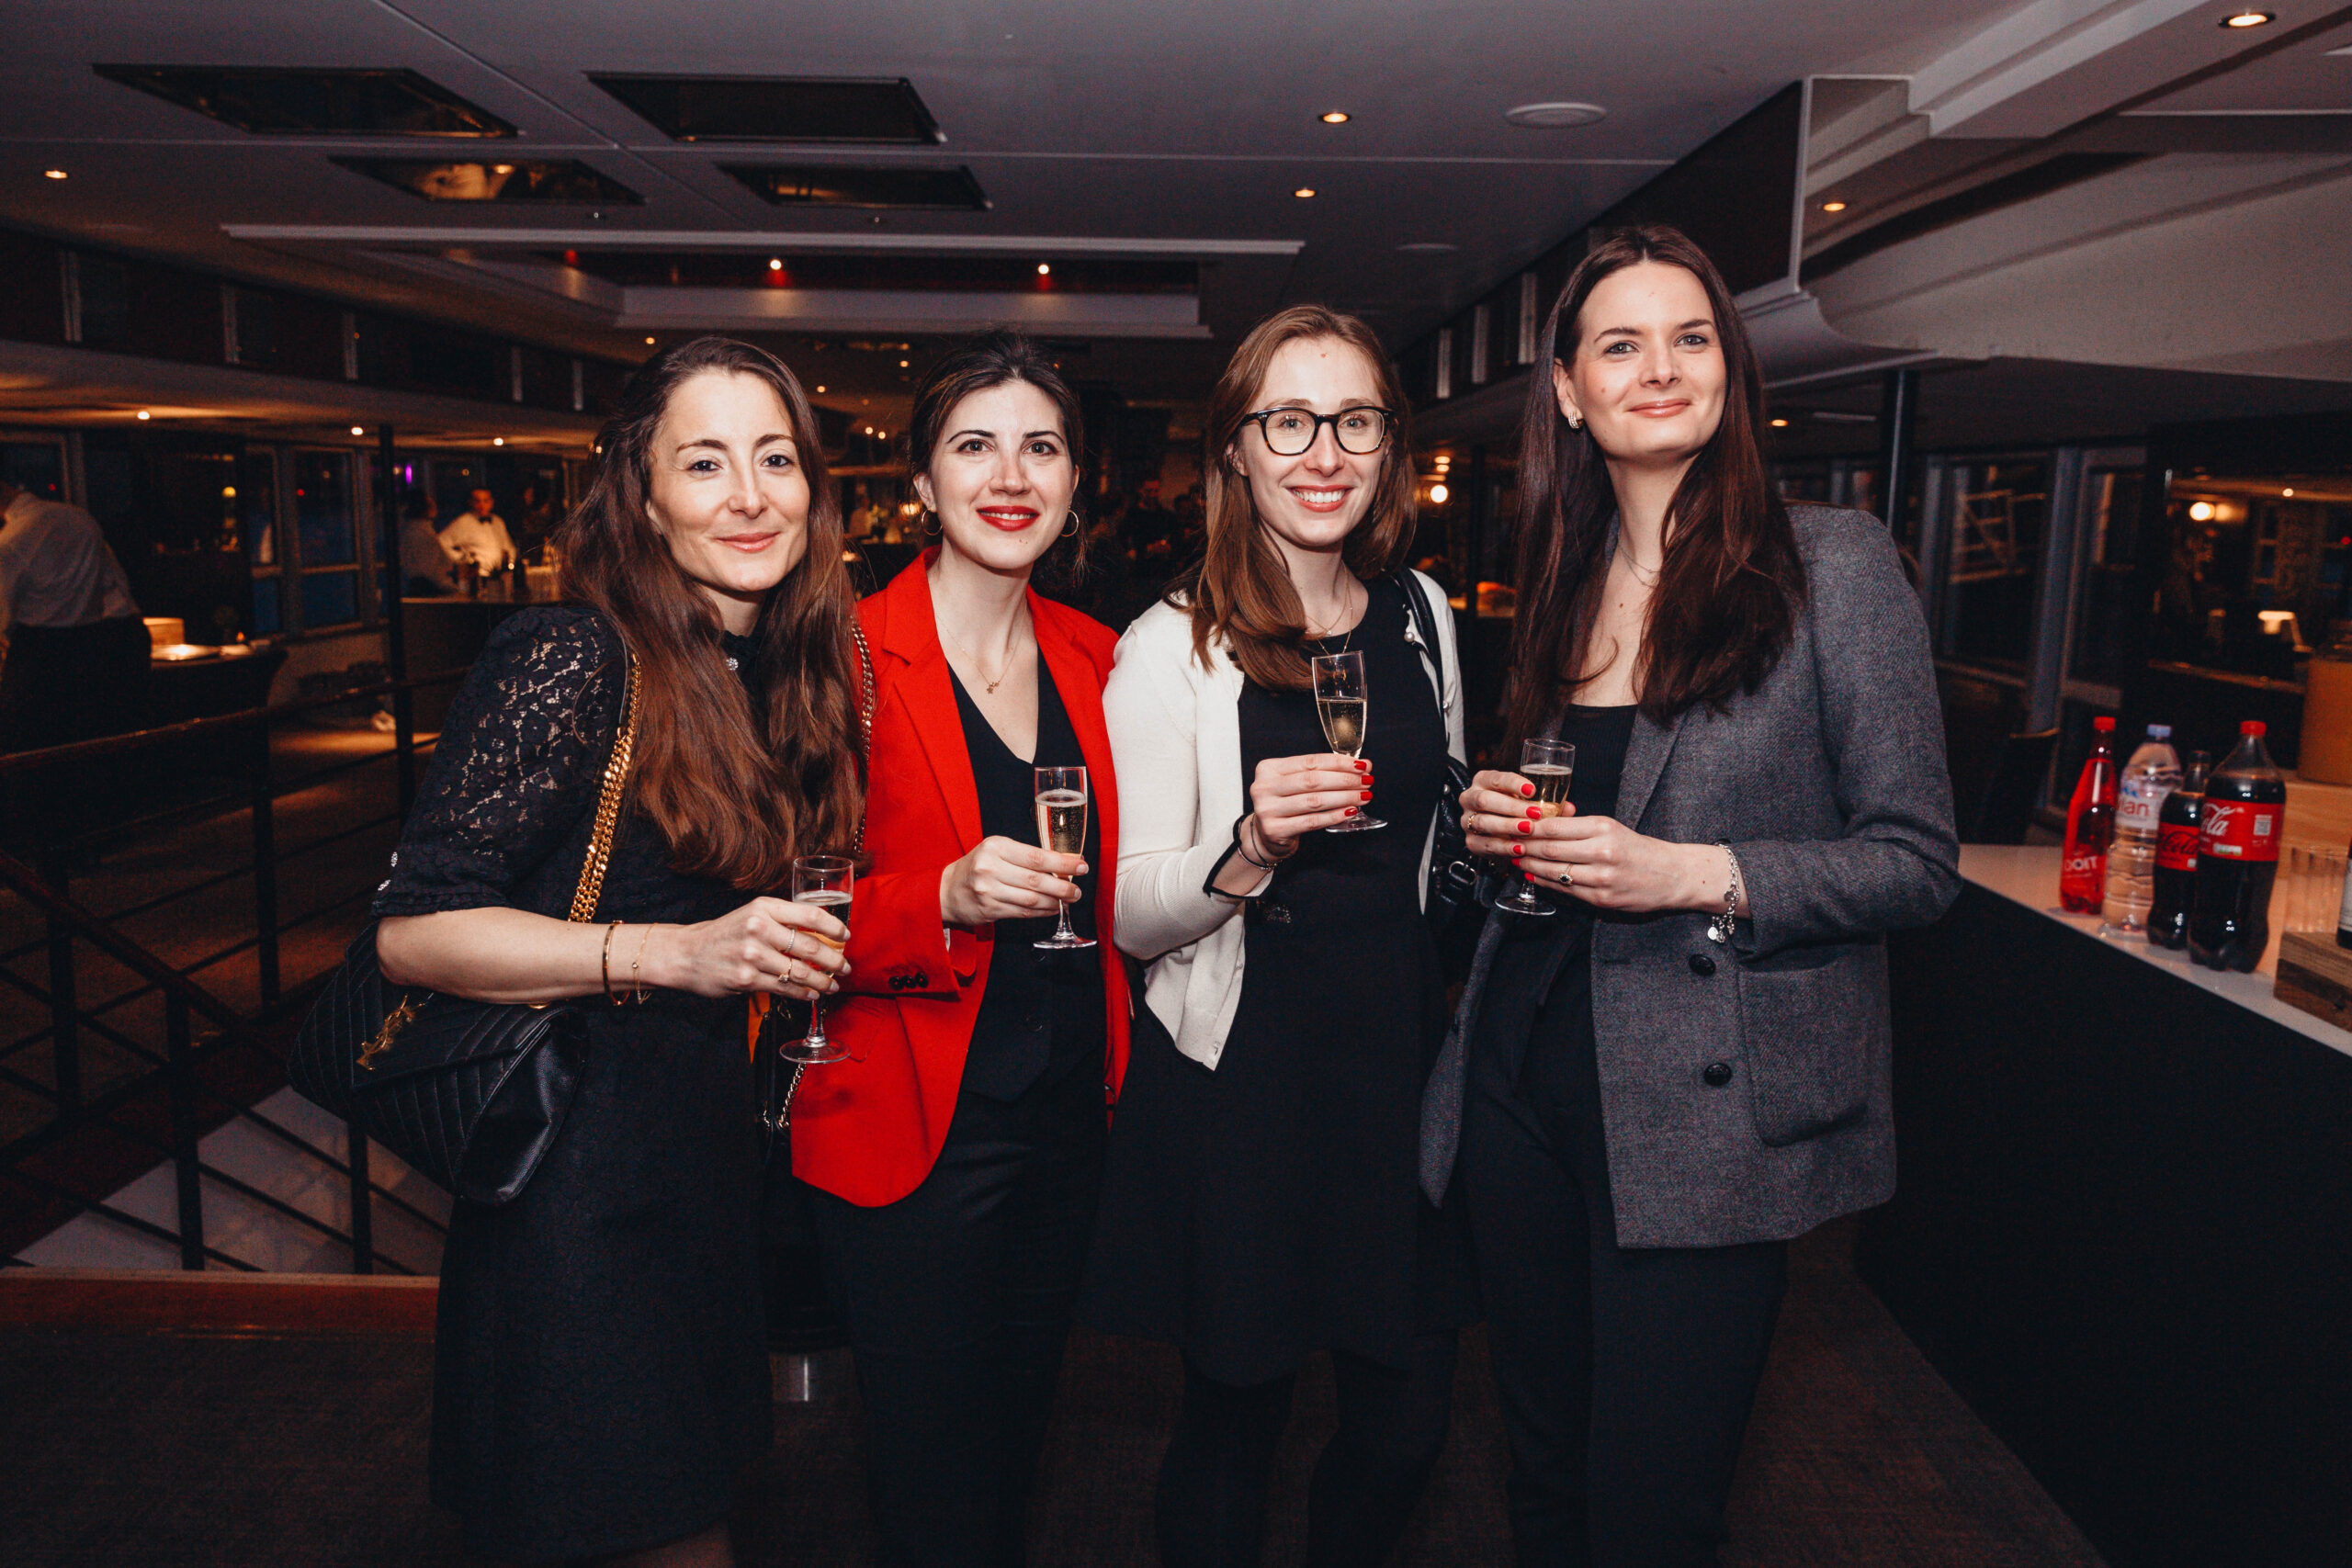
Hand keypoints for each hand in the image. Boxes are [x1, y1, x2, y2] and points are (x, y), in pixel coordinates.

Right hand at [650, 897, 849, 1001]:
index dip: (834, 927)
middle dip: (834, 960)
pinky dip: (803, 993)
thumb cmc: (725, 934)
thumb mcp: (752, 915)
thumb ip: (782, 921)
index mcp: (764, 907)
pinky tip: (812, 994)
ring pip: (800, 971)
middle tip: (845, 968)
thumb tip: (821, 935)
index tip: (846, 937)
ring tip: (833, 985)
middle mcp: (759, 928)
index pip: (810, 914)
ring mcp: (752, 955)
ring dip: (823, 981)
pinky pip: (784, 987)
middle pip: (810, 946)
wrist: (687, 953)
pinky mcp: (747, 979)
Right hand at [941, 836, 1085, 927]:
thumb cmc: (978, 866)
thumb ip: (1025, 855)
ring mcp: (989, 891)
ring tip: (1068, 900)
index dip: (1062, 863)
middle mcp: (990, 868)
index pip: (1036, 856)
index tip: (1081, 866)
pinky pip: (1023, 912)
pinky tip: (1052, 908)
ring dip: (1055, 901)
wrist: (947, 890)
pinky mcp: (989, 909)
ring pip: (1031, 899)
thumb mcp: (997, 850)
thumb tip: (1063, 863)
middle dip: (1063, 886)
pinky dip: (1041, 911)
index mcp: (995, 847)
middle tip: (1077, 890)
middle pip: (1036, 880)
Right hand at [1250, 751, 1373, 845]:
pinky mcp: (1275, 830)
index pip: (1310, 761)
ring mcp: (1267, 809)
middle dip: (1345, 780)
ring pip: (1314, 801)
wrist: (1266, 835)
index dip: (1339, 763)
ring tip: (1363, 796)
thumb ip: (1320, 773)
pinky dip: (1334, 816)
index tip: (1361, 765)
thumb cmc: (1285, 805)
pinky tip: (1350, 812)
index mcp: (1269, 768)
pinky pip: (1312, 821)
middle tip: (1366, 781)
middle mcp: (1264, 787)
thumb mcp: (1294, 783)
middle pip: (1313, 780)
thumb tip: (1360, 766)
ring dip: (1344, 798)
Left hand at [1460, 770, 1716, 912]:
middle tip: (1503, 842)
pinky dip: (1543, 882)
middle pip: (1549, 849)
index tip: (1511, 823)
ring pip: (1553, 871)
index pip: (1555, 827)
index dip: (1529, 827)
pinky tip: (1531, 875)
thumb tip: (1543, 823)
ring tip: (1513, 858)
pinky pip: (1564, 890)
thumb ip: (1579, 827)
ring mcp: (1600, 879)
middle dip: (1522, 846)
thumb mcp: (1612, 828)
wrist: (1672, 875)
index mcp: (1604, 829)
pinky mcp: (1600, 899)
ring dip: (1528, 866)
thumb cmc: (1639, 849)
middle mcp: (1601, 853)